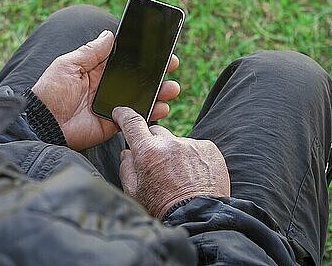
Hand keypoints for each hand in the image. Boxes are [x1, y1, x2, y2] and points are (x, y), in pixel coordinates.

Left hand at [32, 30, 180, 150]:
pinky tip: (162, 107)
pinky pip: (135, 117)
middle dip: (157, 72)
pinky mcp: (113, 123)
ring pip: (141, 96)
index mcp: (96, 70)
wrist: (43, 124)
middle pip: (137, 77)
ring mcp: (112, 105)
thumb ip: (90, 52)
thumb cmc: (50, 92)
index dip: (142, 55)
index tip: (160, 48)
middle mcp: (107, 86)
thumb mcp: (68, 65)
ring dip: (159, 92)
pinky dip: (150, 113)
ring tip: (172, 88)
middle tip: (172, 65)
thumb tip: (109, 34)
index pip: (124, 59)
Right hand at [113, 107, 229, 218]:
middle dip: (153, 143)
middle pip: (156, 132)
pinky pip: (196, 148)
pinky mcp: (210, 149)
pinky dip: (194, 157)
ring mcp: (192, 144)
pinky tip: (194, 176)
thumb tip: (127, 153)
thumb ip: (126, 168)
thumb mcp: (134, 192)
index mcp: (148, 151)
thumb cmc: (164, 209)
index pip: (132, 122)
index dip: (124, 115)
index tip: (121, 113)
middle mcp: (170, 143)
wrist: (199, 219)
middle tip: (157, 164)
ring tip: (180, 176)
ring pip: (178, 142)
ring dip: (175, 153)